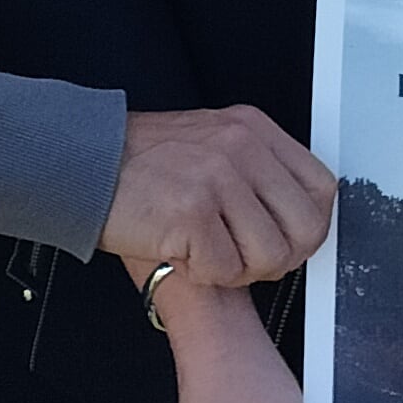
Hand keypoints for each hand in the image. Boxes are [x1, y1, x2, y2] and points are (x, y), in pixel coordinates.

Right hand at [103, 107, 335, 287]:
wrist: (82, 164)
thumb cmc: (141, 165)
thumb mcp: (212, 144)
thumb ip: (257, 172)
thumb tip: (299, 221)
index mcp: (253, 129)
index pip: (321, 189)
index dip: (308, 228)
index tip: (285, 241)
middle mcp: (242, 147)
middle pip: (304, 229)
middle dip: (278, 258)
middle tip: (242, 257)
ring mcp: (218, 176)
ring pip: (270, 256)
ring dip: (238, 268)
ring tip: (204, 250)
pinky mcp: (192, 211)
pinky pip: (225, 271)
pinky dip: (203, 273)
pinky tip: (179, 251)